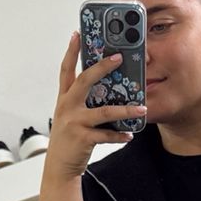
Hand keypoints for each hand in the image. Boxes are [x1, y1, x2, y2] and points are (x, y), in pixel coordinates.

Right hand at [45, 33, 145, 180]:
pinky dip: (119, 135)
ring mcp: (74, 122)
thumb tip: (108, 88)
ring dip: (124, 109)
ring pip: (103, 111)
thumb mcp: (72, 115)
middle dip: (101, 67)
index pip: (66, 70)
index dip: (71, 51)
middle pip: (84, 80)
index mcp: (64, 98)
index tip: (77, 34)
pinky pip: (106, 135)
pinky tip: (129, 135)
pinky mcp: (82, 138)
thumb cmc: (69, 139)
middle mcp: (67, 107)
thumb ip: (84, 101)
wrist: (59, 166)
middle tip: (118, 58)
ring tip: (141, 108)